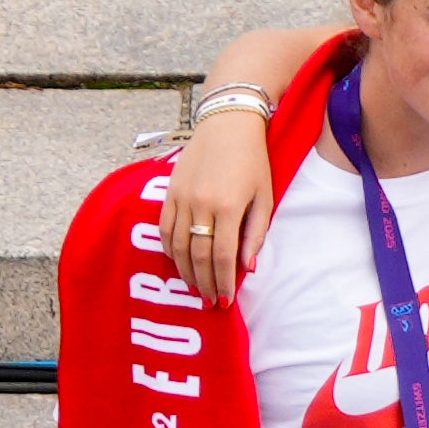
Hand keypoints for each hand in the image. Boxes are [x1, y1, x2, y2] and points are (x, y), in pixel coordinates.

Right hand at [158, 97, 280, 303]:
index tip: (225, 300)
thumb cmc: (253, 161)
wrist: (227, 125)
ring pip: (177, 245)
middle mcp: (200, 204)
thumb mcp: (264, 197)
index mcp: (227, 207)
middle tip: (209, 302)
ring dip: (185, 271)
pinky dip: (169, 248)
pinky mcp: (169, 191)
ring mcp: (180, 197)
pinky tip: (177, 261)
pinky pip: (164, 228)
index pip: (222, 257)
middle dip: (203, 282)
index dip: (223, 282)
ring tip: (194, 287)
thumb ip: (255, 233)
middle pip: (198, 255)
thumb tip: (248, 267)